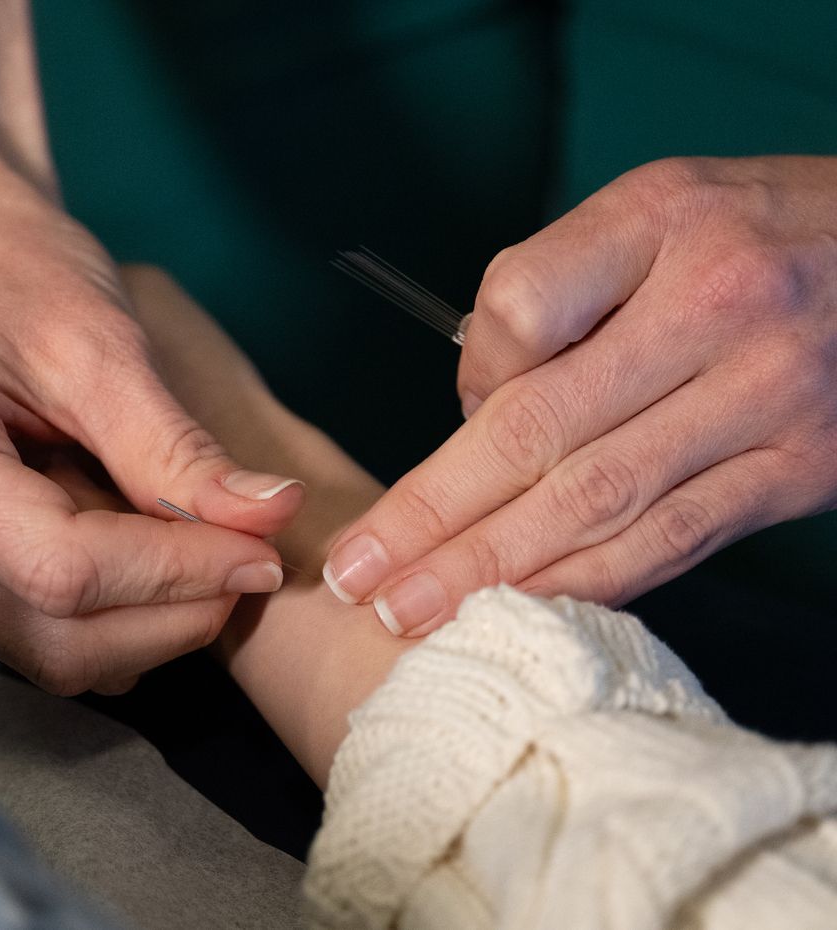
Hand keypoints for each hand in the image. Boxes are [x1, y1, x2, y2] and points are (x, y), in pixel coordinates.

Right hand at [0, 264, 303, 693]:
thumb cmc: (13, 267)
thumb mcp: (102, 344)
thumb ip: (176, 448)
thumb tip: (274, 519)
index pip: (65, 575)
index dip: (180, 573)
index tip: (265, 548)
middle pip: (59, 641)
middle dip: (174, 613)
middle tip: (251, 553)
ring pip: (56, 653)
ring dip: (151, 617)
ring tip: (200, 538)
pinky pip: (40, 634)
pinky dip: (116, 610)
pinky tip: (147, 545)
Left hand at [323, 156, 836, 634]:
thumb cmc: (759, 233)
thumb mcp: (659, 210)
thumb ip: (564, 290)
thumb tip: (479, 406)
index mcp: (660, 221)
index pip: (522, 307)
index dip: (472, 376)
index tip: (462, 410)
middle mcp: (715, 306)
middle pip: (541, 429)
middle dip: (434, 514)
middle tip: (357, 574)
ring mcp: (766, 396)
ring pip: (599, 501)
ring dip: (491, 569)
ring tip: (408, 612)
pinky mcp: (801, 472)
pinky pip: (673, 541)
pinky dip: (586, 584)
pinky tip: (517, 612)